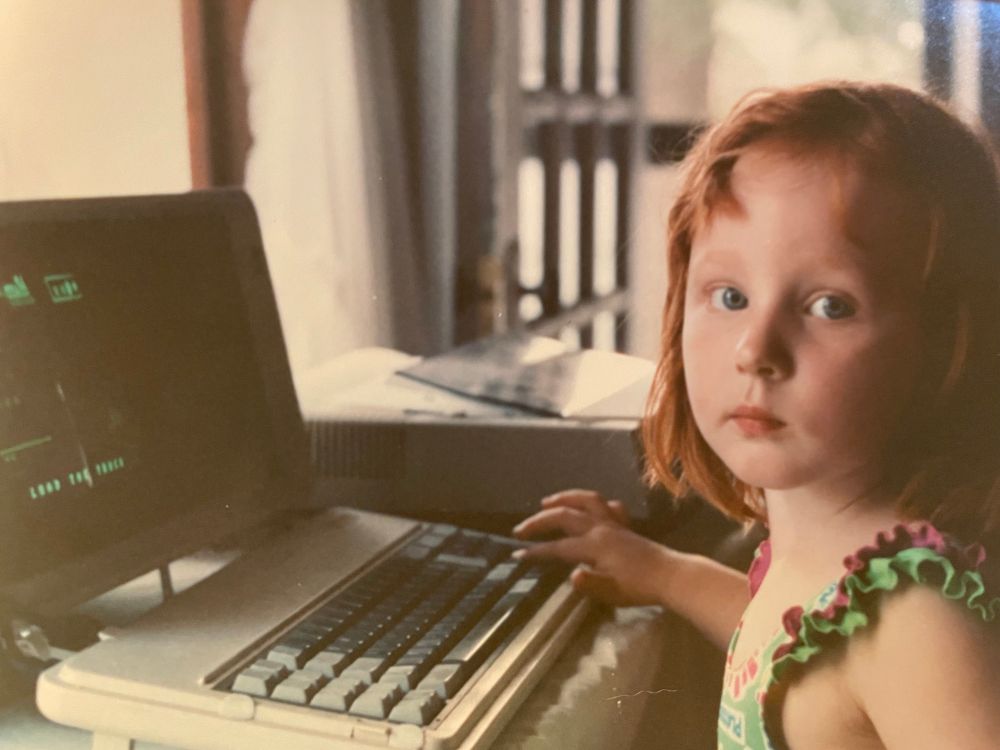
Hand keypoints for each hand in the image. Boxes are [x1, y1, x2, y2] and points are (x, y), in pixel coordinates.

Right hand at [512, 489, 671, 607]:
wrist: (671, 576)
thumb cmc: (639, 588)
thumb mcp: (612, 592)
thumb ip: (590, 583)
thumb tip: (572, 575)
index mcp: (594, 545)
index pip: (558, 547)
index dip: (536, 551)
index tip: (517, 555)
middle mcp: (601, 528)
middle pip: (564, 516)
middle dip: (539, 521)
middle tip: (521, 530)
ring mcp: (614, 523)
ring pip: (585, 500)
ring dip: (564, 498)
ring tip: (546, 502)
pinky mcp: (625, 526)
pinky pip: (608, 506)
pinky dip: (595, 503)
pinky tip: (589, 508)